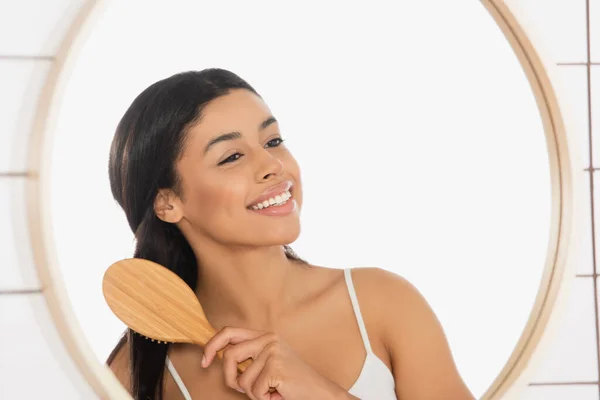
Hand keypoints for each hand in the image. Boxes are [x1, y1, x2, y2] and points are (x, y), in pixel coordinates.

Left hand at [202, 327, 352, 399]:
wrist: (319, 392)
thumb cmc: (292, 382)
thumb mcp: (268, 363)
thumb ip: (248, 356)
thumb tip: (218, 357)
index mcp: (265, 335)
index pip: (228, 332)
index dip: (212, 345)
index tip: (204, 361)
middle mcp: (268, 339)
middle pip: (229, 356)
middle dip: (229, 378)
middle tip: (241, 389)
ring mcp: (272, 352)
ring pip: (242, 379)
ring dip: (253, 393)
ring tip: (270, 390)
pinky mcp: (276, 367)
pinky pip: (254, 391)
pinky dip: (264, 399)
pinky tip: (278, 393)